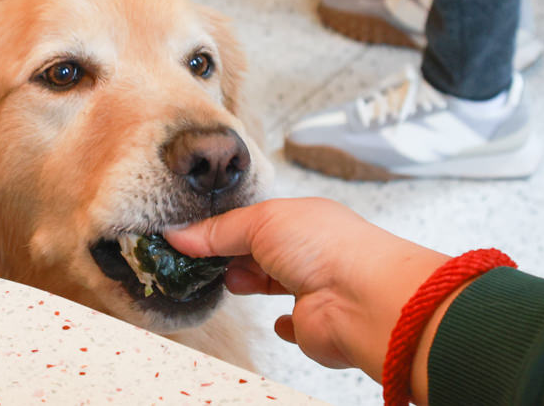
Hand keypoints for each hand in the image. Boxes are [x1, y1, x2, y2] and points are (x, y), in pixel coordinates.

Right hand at [165, 197, 449, 397]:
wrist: (364, 301)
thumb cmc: (324, 247)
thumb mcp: (261, 222)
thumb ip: (219, 230)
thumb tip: (179, 234)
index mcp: (302, 218)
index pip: (256, 220)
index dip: (224, 227)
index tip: (191, 235)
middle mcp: (310, 251)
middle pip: (263, 251)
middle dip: (235, 254)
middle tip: (200, 259)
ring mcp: (313, 288)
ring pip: (275, 282)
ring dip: (252, 281)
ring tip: (228, 283)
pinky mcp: (314, 325)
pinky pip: (296, 324)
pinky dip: (284, 323)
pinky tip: (276, 321)